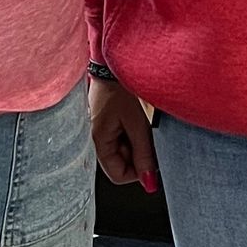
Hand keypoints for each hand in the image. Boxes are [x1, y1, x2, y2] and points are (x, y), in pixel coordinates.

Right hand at [89, 71, 157, 194]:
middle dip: (137, 154)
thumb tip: (149, 181)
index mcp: (97, 143)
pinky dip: (131, 133)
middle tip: (145, 134)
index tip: (152, 160)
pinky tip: (134, 118)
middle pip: (121, 164)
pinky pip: (120, 138)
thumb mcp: (137, 124)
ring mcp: (99, 132)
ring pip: (122, 151)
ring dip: (135, 142)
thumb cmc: (119, 89)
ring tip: (139, 122)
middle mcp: (94, 141)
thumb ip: (144, 154)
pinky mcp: (104, 124)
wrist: (111, 64)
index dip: (138, 171)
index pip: (118, 176)